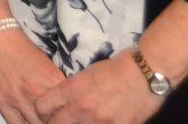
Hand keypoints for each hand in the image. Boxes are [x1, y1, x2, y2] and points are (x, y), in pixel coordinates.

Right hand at [0, 27, 64, 123]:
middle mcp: (38, 92)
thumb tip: (64, 101)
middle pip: (54, 121)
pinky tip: (26, 121)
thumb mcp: (46, 63)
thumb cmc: (21, 47)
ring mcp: (18, 99)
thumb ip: (55, 84)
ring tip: (41, 120)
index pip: (68, 108)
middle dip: (56, 121)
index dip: (70, 115)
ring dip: (40, 123)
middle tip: (55, 119)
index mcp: (53, 80)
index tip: (68, 116)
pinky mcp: (1, 102)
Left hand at [33, 52, 161, 123]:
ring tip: (82, 121)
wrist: (146, 72)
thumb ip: (72, 91)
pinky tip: (103, 123)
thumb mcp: (86, 74)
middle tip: (62, 120)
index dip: (42, 111)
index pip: (42, 106)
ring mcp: (100, 121)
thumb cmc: (116, 68)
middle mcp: (81, 107)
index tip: (47, 113)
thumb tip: (64, 103)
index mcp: (72, 89)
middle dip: (55, 123)